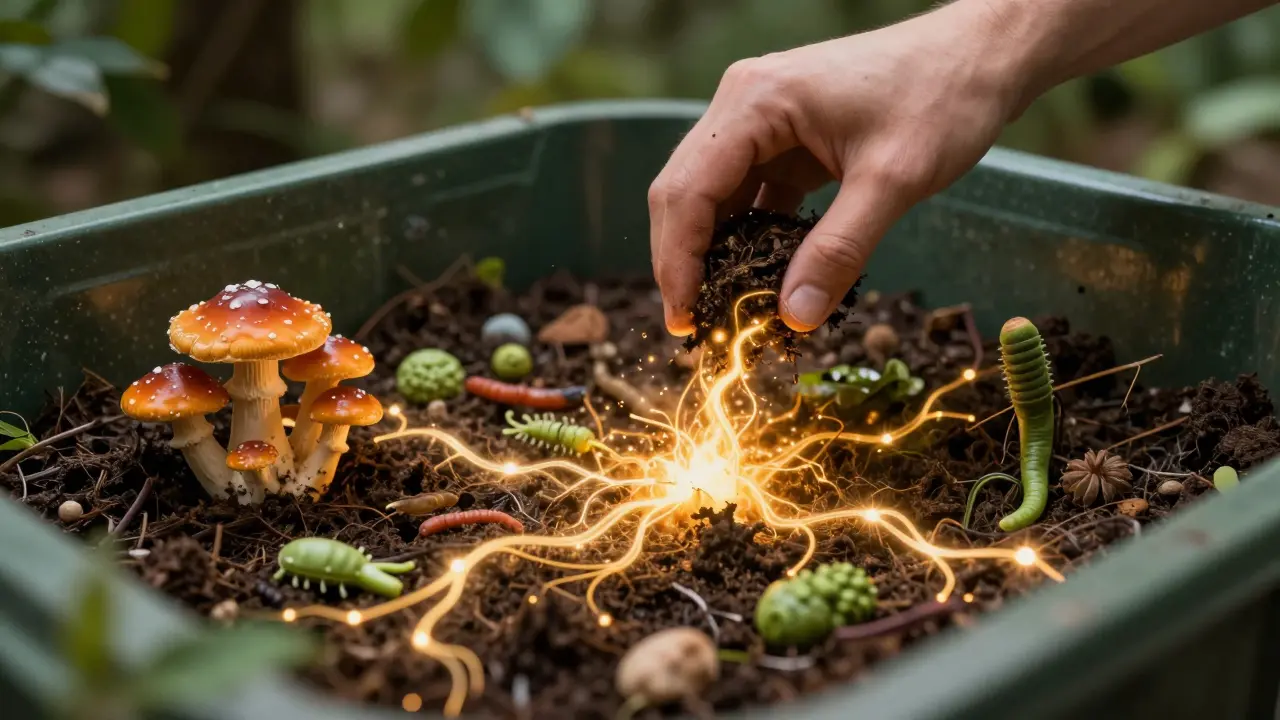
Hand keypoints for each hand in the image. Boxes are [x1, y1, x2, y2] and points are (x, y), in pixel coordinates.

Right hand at [648, 1, 1034, 334]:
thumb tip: (794, 316)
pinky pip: (748, 194)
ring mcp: (760, 120)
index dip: (676, 261)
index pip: (686, 191)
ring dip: (713, 253)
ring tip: (723, 312)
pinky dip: (747, 239)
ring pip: (711, 197)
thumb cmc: (942, 98)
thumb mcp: (894, 181)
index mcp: (755, 101)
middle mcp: (744, 103)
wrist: (982, 55)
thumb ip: (840, 250)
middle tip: (696, 329)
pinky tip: (759, 279)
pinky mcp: (784, 139)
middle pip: (684, 193)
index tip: (685, 321)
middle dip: (684, 262)